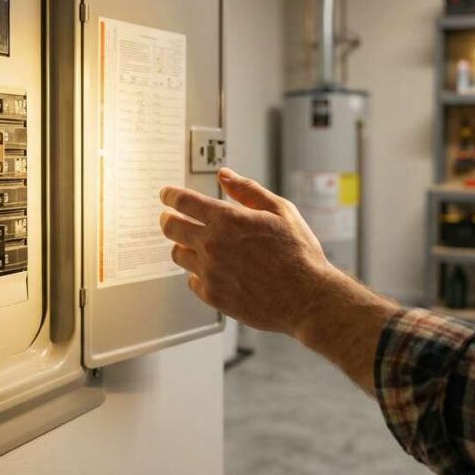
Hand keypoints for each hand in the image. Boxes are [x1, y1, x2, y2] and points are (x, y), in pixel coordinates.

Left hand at [158, 168, 354, 336]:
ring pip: (178, 254)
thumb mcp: (281, 211)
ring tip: (197, 246)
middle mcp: (213, 245)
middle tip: (170, 218)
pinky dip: (198, 273)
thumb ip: (248, 190)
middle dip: (168, 218)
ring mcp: (210, 272)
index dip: (170, 195)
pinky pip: (192, 281)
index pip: (183, 201)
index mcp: (228, 220)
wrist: (307, 298)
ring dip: (183, 246)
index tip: (166, 194)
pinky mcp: (213, 296)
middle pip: (170, 227)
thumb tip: (225, 175)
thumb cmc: (298, 254)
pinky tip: (213, 271)